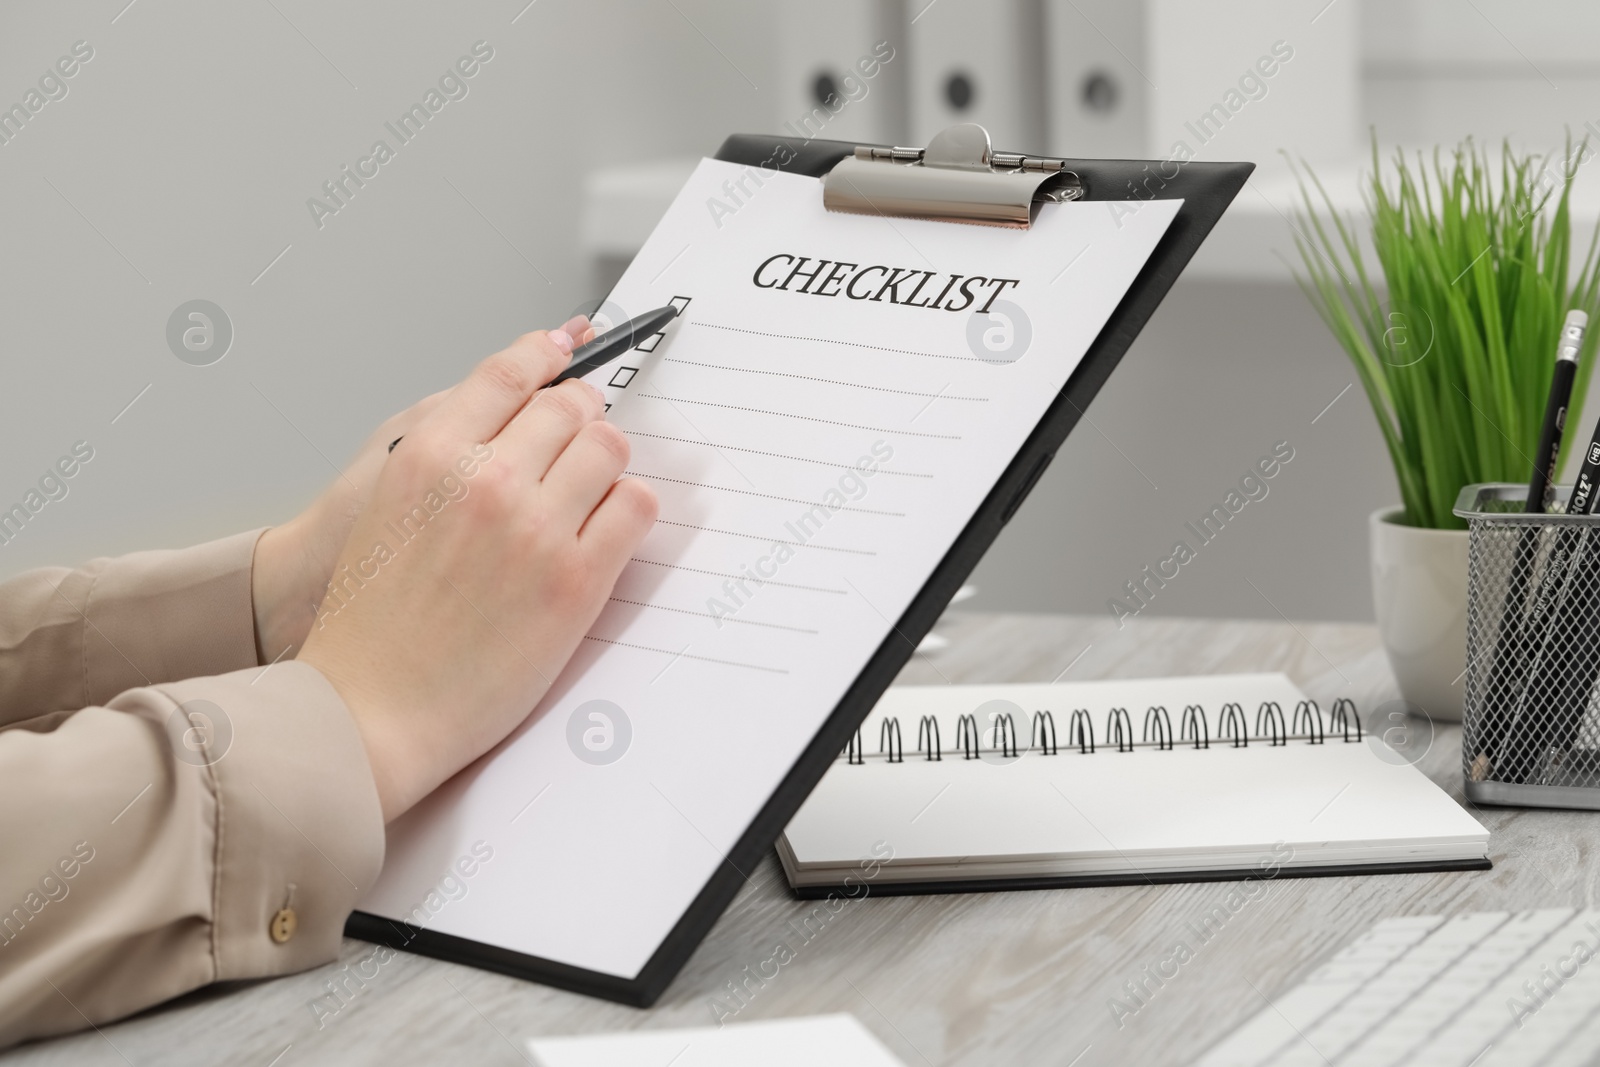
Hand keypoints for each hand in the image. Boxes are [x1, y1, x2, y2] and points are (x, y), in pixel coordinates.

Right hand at [297, 326, 656, 821]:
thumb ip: (449, 448)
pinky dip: (629, 507)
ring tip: (587, 493)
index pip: (511, 370)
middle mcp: (487, 479)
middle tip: (578, 438)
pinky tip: (606, 528)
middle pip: (570, 405)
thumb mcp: (389, 504)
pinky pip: (634, 507)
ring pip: (610, 448)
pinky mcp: (578, 579)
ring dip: (606, 462)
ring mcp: (537, 528)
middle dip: (580, 415)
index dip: (547, 353)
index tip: (568, 347)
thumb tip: (514, 400)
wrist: (371, 710)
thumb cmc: (373, 621)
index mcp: (431, 453)